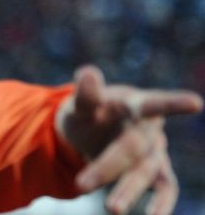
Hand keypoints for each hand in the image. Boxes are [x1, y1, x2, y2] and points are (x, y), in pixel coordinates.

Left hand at [56, 66, 202, 214]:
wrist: (91, 128)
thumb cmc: (88, 113)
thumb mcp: (80, 104)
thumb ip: (86, 94)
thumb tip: (88, 72)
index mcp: (133, 103)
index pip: (152, 103)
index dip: (172, 104)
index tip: (196, 103)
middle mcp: (148, 127)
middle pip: (133, 148)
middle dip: (107, 167)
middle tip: (81, 185)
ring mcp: (155, 149)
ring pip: (146, 170)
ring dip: (129, 190)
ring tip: (111, 209)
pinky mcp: (155, 169)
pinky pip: (164, 187)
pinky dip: (161, 203)